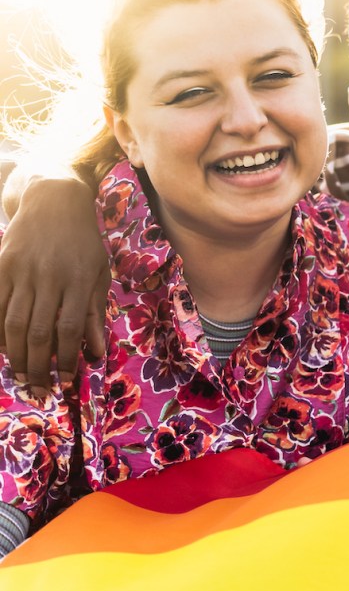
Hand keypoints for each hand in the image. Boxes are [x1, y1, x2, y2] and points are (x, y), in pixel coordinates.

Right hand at [0, 177, 107, 402]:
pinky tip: (3, 348)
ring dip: (16, 354)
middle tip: (39, 388)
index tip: (68, 381)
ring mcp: (21, 272)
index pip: (71, 328)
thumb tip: (96, 353)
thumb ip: (94, 313)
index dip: (68, 359)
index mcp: (78, 280)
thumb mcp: (98, 273)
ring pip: (13, 322)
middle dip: (38, 365)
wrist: (53, 202)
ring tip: (21, 375)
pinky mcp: (1, 266)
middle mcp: (49, 277)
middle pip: (39, 331)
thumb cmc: (82, 243)